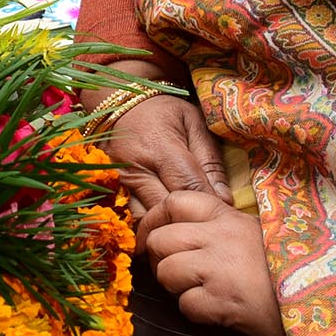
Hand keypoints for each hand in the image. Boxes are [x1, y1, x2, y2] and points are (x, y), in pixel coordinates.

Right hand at [84, 69, 225, 219]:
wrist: (119, 104)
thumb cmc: (163, 112)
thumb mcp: (193, 123)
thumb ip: (209, 160)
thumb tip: (223, 199)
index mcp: (160, 146)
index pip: (188, 186)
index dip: (209, 205)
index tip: (225, 216)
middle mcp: (135, 167)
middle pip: (166, 210)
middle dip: (189, 223)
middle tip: (210, 229)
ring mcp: (119, 182)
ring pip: (145, 221)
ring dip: (167, 229)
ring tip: (188, 231)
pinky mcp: (110, 191)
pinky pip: (131, 220)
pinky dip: (149, 227)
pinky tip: (165, 228)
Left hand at [139, 189, 284, 335]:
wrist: (319, 298)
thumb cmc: (285, 267)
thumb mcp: (253, 233)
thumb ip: (218, 228)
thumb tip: (176, 232)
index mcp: (227, 216)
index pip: (173, 201)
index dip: (154, 220)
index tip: (152, 237)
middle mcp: (220, 237)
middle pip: (160, 240)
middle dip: (161, 261)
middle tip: (177, 274)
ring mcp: (220, 268)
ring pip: (166, 273)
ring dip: (177, 288)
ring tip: (201, 292)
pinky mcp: (224, 301)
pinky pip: (186, 306)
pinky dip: (197, 313)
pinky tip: (218, 311)